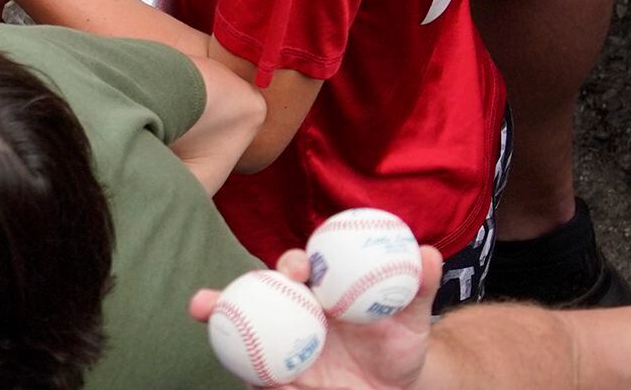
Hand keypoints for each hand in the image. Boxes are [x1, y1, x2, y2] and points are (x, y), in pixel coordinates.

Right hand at [189, 247, 441, 389]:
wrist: (395, 385)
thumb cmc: (398, 341)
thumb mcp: (412, 318)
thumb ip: (418, 287)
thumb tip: (430, 255)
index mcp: (318, 291)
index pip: (298, 271)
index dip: (294, 265)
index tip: (301, 268)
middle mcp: (292, 313)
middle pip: (253, 299)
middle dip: (225, 296)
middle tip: (208, 301)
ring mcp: (283, 347)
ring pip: (244, 338)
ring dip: (219, 332)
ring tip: (200, 324)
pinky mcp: (283, 379)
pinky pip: (264, 379)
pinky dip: (260, 381)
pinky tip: (263, 383)